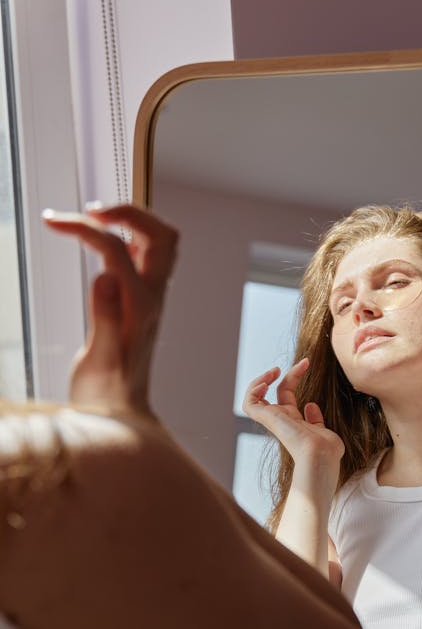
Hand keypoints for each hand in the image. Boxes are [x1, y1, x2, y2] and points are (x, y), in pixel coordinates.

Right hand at [42, 203, 177, 415]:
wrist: (119, 417)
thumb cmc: (107, 395)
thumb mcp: (100, 361)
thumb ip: (106, 320)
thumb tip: (106, 277)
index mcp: (141, 307)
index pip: (117, 248)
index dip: (84, 228)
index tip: (52, 222)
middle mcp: (152, 298)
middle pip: (162, 235)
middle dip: (127, 212)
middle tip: (88, 212)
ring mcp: (149, 299)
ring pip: (158, 244)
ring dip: (130, 223)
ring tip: (90, 219)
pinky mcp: (140, 304)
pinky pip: (143, 259)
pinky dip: (123, 240)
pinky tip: (94, 243)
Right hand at [243, 358, 343, 474]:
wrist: (320, 455)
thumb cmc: (326, 450)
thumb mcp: (323, 430)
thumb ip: (316, 420)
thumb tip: (310, 404)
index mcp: (294, 422)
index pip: (287, 394)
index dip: (294, 376)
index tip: (306, 363)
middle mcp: (282, 420)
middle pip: (273, 392)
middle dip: (277, 375)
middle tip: (287, 366)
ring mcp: (274, 420)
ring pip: (254, 398)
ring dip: (260, 380)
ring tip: (273, 372)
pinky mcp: (267, 419)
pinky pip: (249, 404)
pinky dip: (253, 390)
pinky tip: (265, 383)